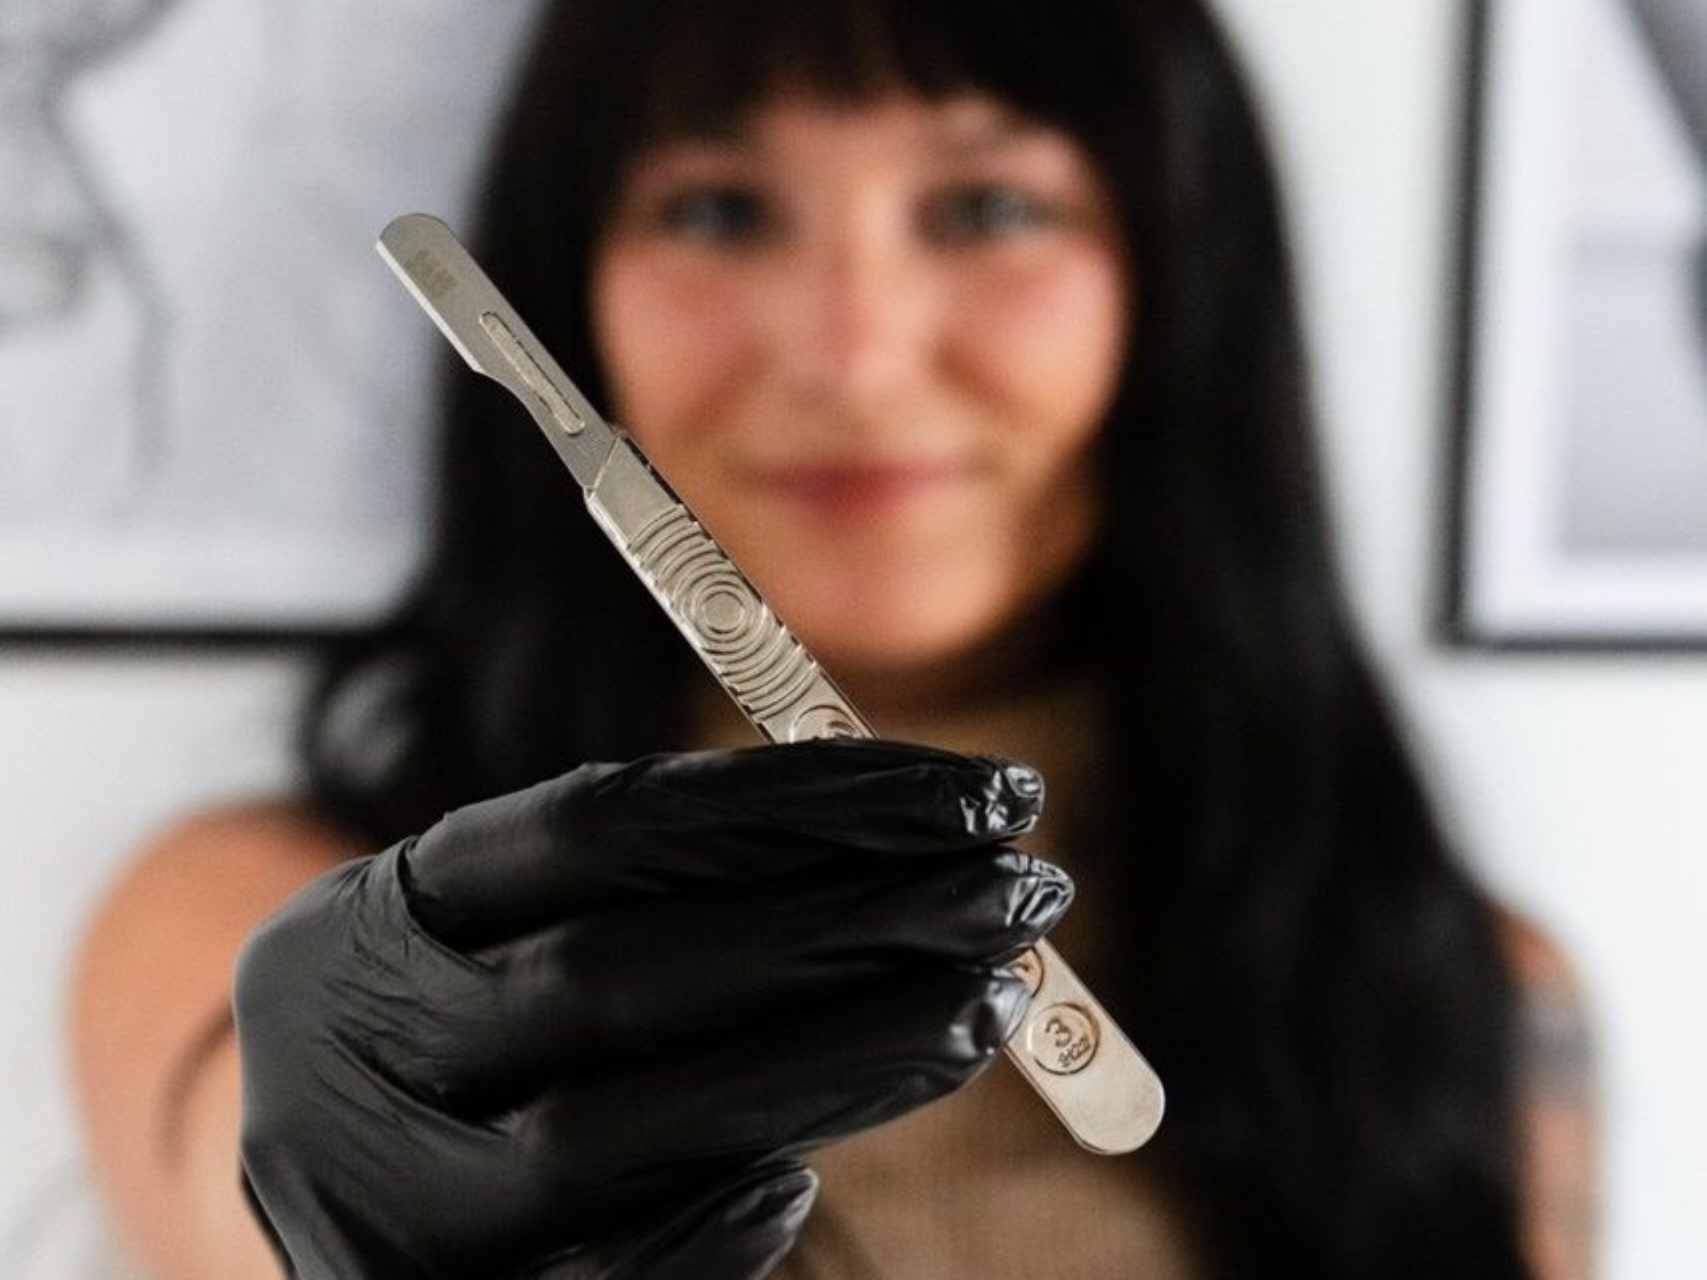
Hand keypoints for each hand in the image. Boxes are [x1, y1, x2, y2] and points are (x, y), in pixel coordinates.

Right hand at [235, 740, 1070, 1278]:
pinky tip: (804, 1177)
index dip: (809, 802)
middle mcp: (345, 1056)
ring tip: (994, 1004)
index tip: (981, 793)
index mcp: (369, 921)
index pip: (608, 823)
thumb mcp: (523, 945)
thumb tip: (925, 851)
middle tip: (1023, 892)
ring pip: (614, 1135)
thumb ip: (685, 899)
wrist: (318, 1226)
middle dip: (849, 924)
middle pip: (619, 973)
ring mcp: (377, 1205)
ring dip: (838, 1061)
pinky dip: (711, 1229)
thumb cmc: (471, 1053)